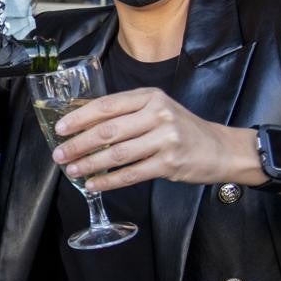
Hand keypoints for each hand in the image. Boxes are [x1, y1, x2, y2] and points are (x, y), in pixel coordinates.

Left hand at [52, 88, 262, 190]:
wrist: (220, 149)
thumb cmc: (182, 129)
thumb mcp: (157, 110)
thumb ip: (127, 113)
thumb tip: (84, 123)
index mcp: (150, 96)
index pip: (106, 105)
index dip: (79, 117)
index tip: (60, 128)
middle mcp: (157, 114)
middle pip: (108, 130)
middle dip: (78, 143)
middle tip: (60, 154)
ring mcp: (165, 139)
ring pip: (116, 154)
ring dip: (89, 164)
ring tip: (72, 170)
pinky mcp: (169, 163)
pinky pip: (131, 173)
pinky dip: (109, 181)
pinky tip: (94, 184)